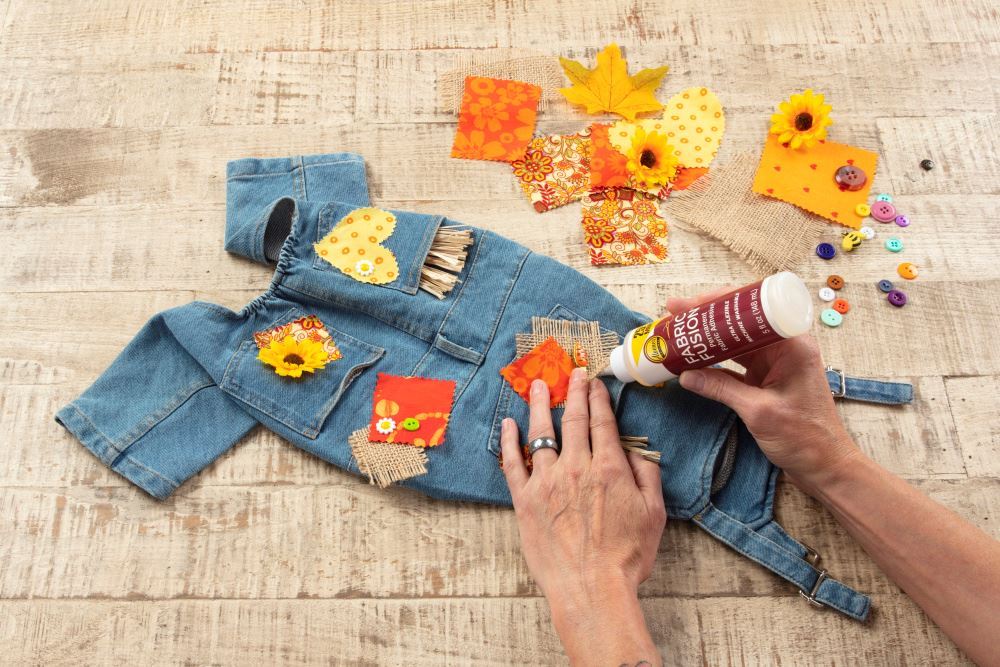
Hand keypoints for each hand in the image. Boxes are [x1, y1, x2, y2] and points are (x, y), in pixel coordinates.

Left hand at [500, 367, 664, 664]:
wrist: (591, 588)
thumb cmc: (627, 556)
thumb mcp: (654, 514)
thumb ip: (646, 475)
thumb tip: (637, 450)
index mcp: (609, 467)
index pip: (602, 421)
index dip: (598, 398)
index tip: (594, 382)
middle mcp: (576, 466)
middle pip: (573, 419)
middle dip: (574, 392)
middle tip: (573, 374)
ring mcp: (547, 482)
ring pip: (540, 433)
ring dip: (539, 405)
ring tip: (538, 385)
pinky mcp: (525, 500)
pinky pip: (512, 463)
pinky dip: (509, 440)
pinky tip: (508, 424)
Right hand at [668, 289, 860, 497]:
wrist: (824, 465)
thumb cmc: (805, 437)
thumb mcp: (759, 411)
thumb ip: (721, 390)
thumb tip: (685, 375)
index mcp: (793, 345)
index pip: (752, 311)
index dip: (718, 303)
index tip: (689, 305)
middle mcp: (784, 347)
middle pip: (741, 322)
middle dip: (707, 317)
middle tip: (674, 312)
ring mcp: (774, 362)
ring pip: (735, 341)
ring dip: (708, 338)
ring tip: (678, 331)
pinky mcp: (765, 378)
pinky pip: (734, 362)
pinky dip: (714, 360)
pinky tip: (692, 359)